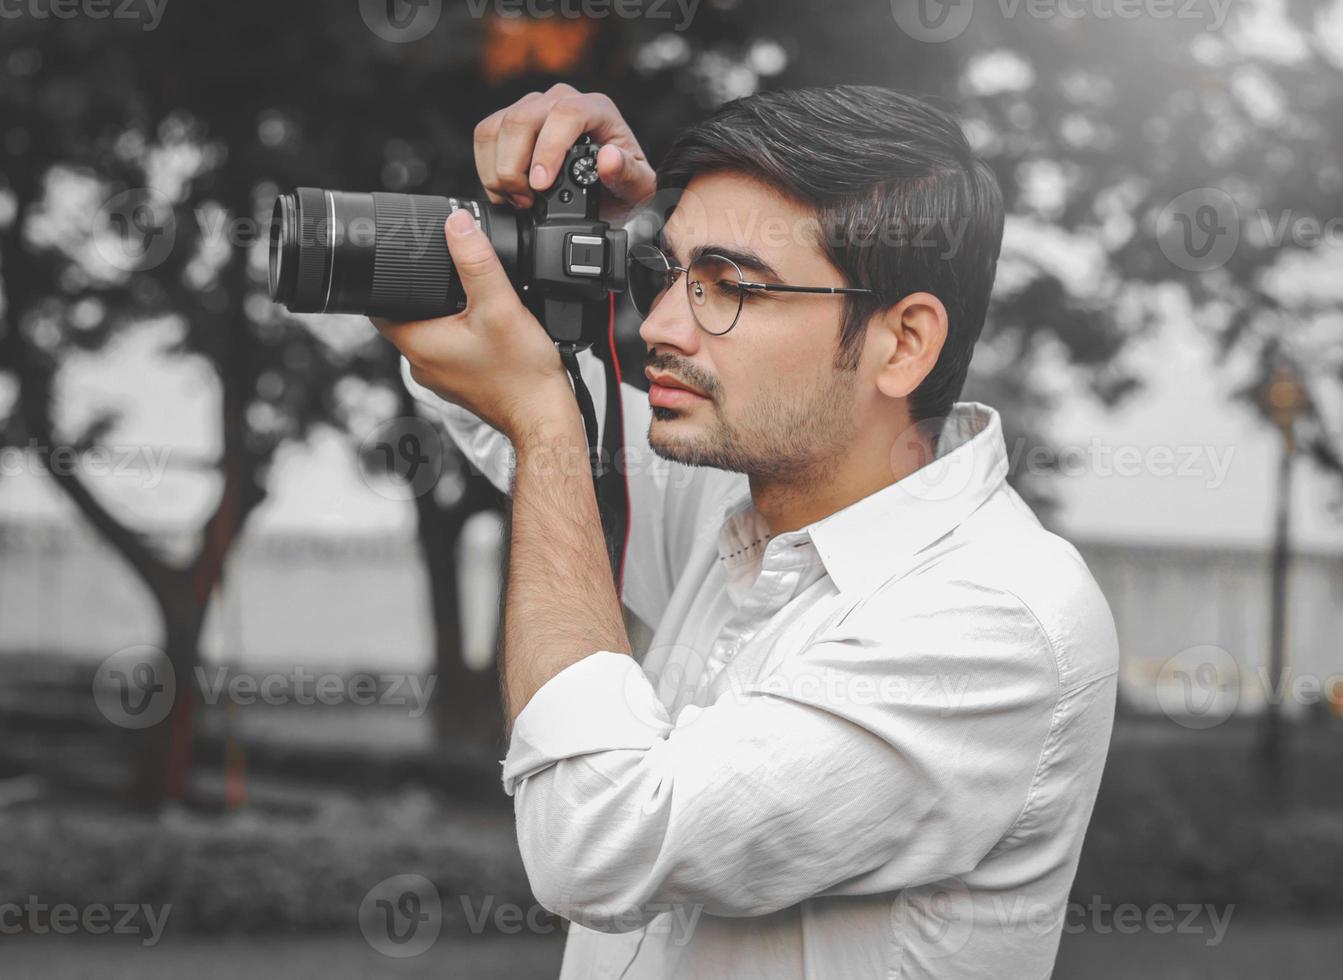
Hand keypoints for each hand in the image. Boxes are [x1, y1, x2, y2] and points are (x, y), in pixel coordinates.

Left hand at [373, 209, 574, 440]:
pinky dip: (461, 332)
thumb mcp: (500, 306)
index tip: (403, 259)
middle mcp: (422, 364)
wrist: (545, 418)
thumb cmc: (522, 374)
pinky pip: (449, 348)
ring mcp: (441, 377)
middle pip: (405, 315)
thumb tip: (457, 224)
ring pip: (430, 331)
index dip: (387, 278)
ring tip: (469, 296)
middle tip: (445, 270)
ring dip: (444, 312)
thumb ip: (477, 261)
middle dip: (422, 291)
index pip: (377, 306)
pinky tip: (485, 325)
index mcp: (418, 344)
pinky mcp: (461, 382)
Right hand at [474, 83, 656, 216]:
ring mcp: (533, 107)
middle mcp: (562, 101)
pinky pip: (486, 135)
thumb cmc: (621, 185)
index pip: (566, 114)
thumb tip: (608, 158)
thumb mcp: (637, 188)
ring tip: (518, 199)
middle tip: (527, 201)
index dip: (548, 149)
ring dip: (498, 169)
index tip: (541, 185)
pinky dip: (488, 167)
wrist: (606, 191)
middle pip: (522, 119)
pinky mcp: (511, 121)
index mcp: (596, 109)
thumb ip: (628, 174)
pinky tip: (507, 190)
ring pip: (497, 127)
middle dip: (515, 167)